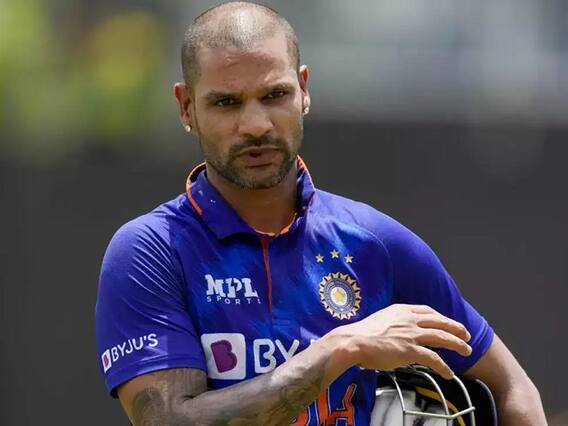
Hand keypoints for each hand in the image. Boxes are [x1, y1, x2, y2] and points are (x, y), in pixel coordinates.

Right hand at [335, 304, 471, 378]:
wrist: (354, 341)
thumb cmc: (362, 333)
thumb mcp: (380, 319)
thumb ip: (393, 322)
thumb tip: (397, 331)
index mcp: (402, 310)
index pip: (428, 311)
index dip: (441, 317)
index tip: (447, 321)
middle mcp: (410, 320)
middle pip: (440, 322)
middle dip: (456, 328)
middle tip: (466, 334)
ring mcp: (412, 334)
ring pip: (442, 338)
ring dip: (457, 344)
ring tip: (466, 351)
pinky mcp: (411, 350)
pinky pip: (433, 359)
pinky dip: (443, 366)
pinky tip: (449, 373)